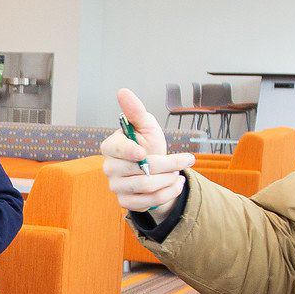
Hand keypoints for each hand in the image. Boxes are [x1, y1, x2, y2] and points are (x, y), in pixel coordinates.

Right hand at [101, 88, 195, 217]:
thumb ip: (136, 110)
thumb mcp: (146, 126)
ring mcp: (116, 187)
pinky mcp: (125, 203)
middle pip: (139, 170)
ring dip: (170, 180)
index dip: (131, 151)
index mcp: (111, 147)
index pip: (117, 150)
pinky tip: (176, 185)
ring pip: (146, 187)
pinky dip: (168, 194)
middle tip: (185, 160)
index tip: (145, 151)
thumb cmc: (148, 144)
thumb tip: (122, 91)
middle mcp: (109, 168)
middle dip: (167, 165)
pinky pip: (148, 202)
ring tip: (179, 173)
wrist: (156, 170)